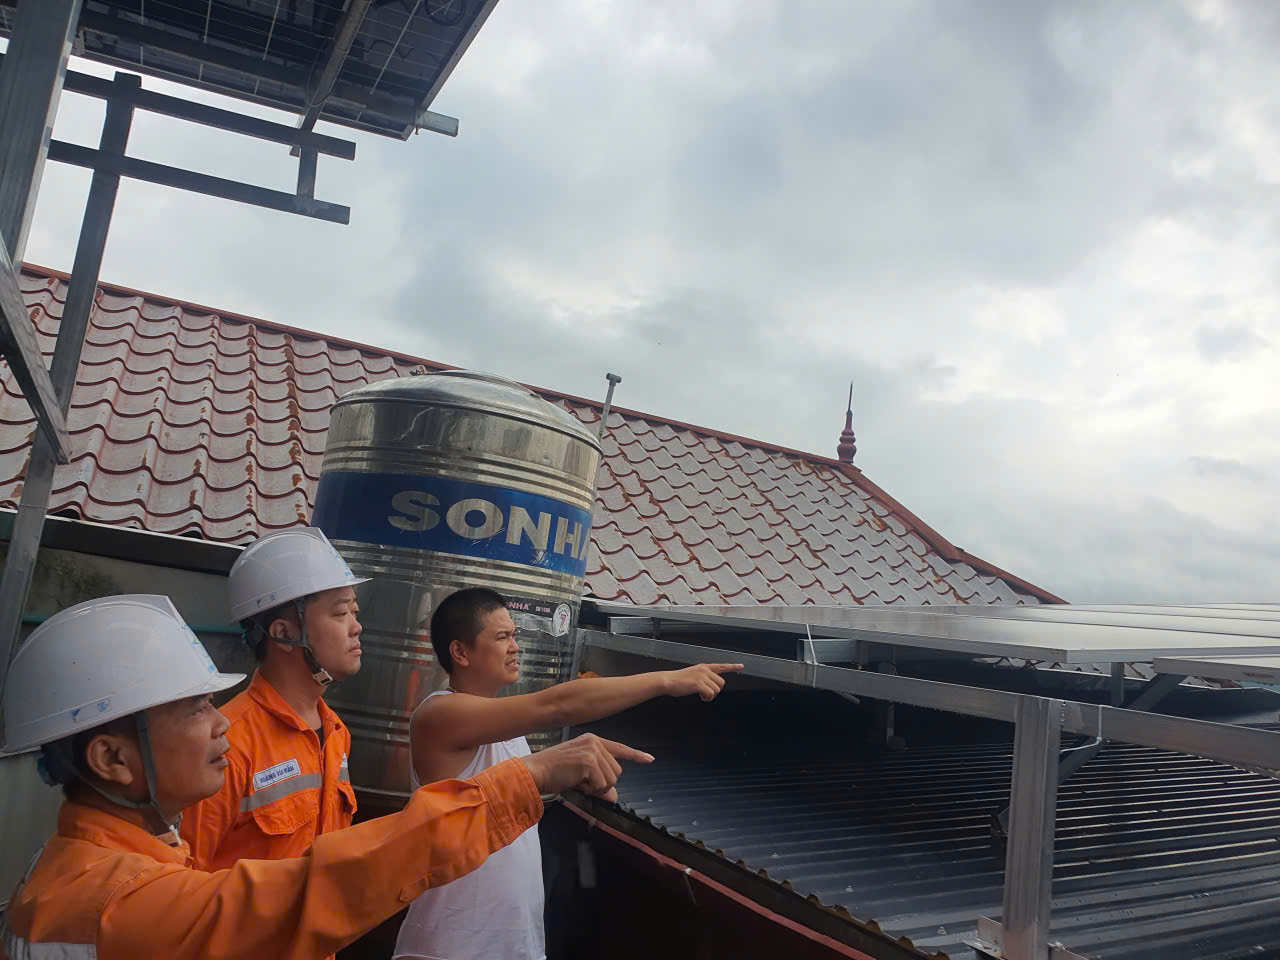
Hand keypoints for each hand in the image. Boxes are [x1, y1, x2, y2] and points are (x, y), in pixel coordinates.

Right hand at [520, 733, 652, 801]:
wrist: (534, 771)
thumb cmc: (553, 773)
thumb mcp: (581, 776)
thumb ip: (600, 782)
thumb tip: (615, 797)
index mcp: (592, 740)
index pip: (619, 748)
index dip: (635, 755)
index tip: (650, 759)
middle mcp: (594, 742)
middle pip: (617, 771)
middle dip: (603, 783)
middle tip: (582, 781)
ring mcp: (592, 750)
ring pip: (612, 779)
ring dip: (597, 787)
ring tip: (577, 780)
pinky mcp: (589, 761)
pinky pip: (602, 785)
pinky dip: (592, 790)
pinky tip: (577, 782)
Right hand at [664, 663, 743, 700]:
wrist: (667, 681)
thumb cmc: (678, 680)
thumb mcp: (693, 674)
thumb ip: (703, 677)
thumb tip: (711, 685)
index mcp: (704, 667)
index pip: (721, 666)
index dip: (732, 666)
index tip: (741, 665)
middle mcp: (705, 670)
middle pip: (721, 683)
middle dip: (715, 690)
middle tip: (705, 693)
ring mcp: (702, 676)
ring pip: (716, 690)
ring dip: (710, 695)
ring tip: (701, 695)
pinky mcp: (699, 684)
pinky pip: (711, 694)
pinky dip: (706, 698)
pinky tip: (700, 697)